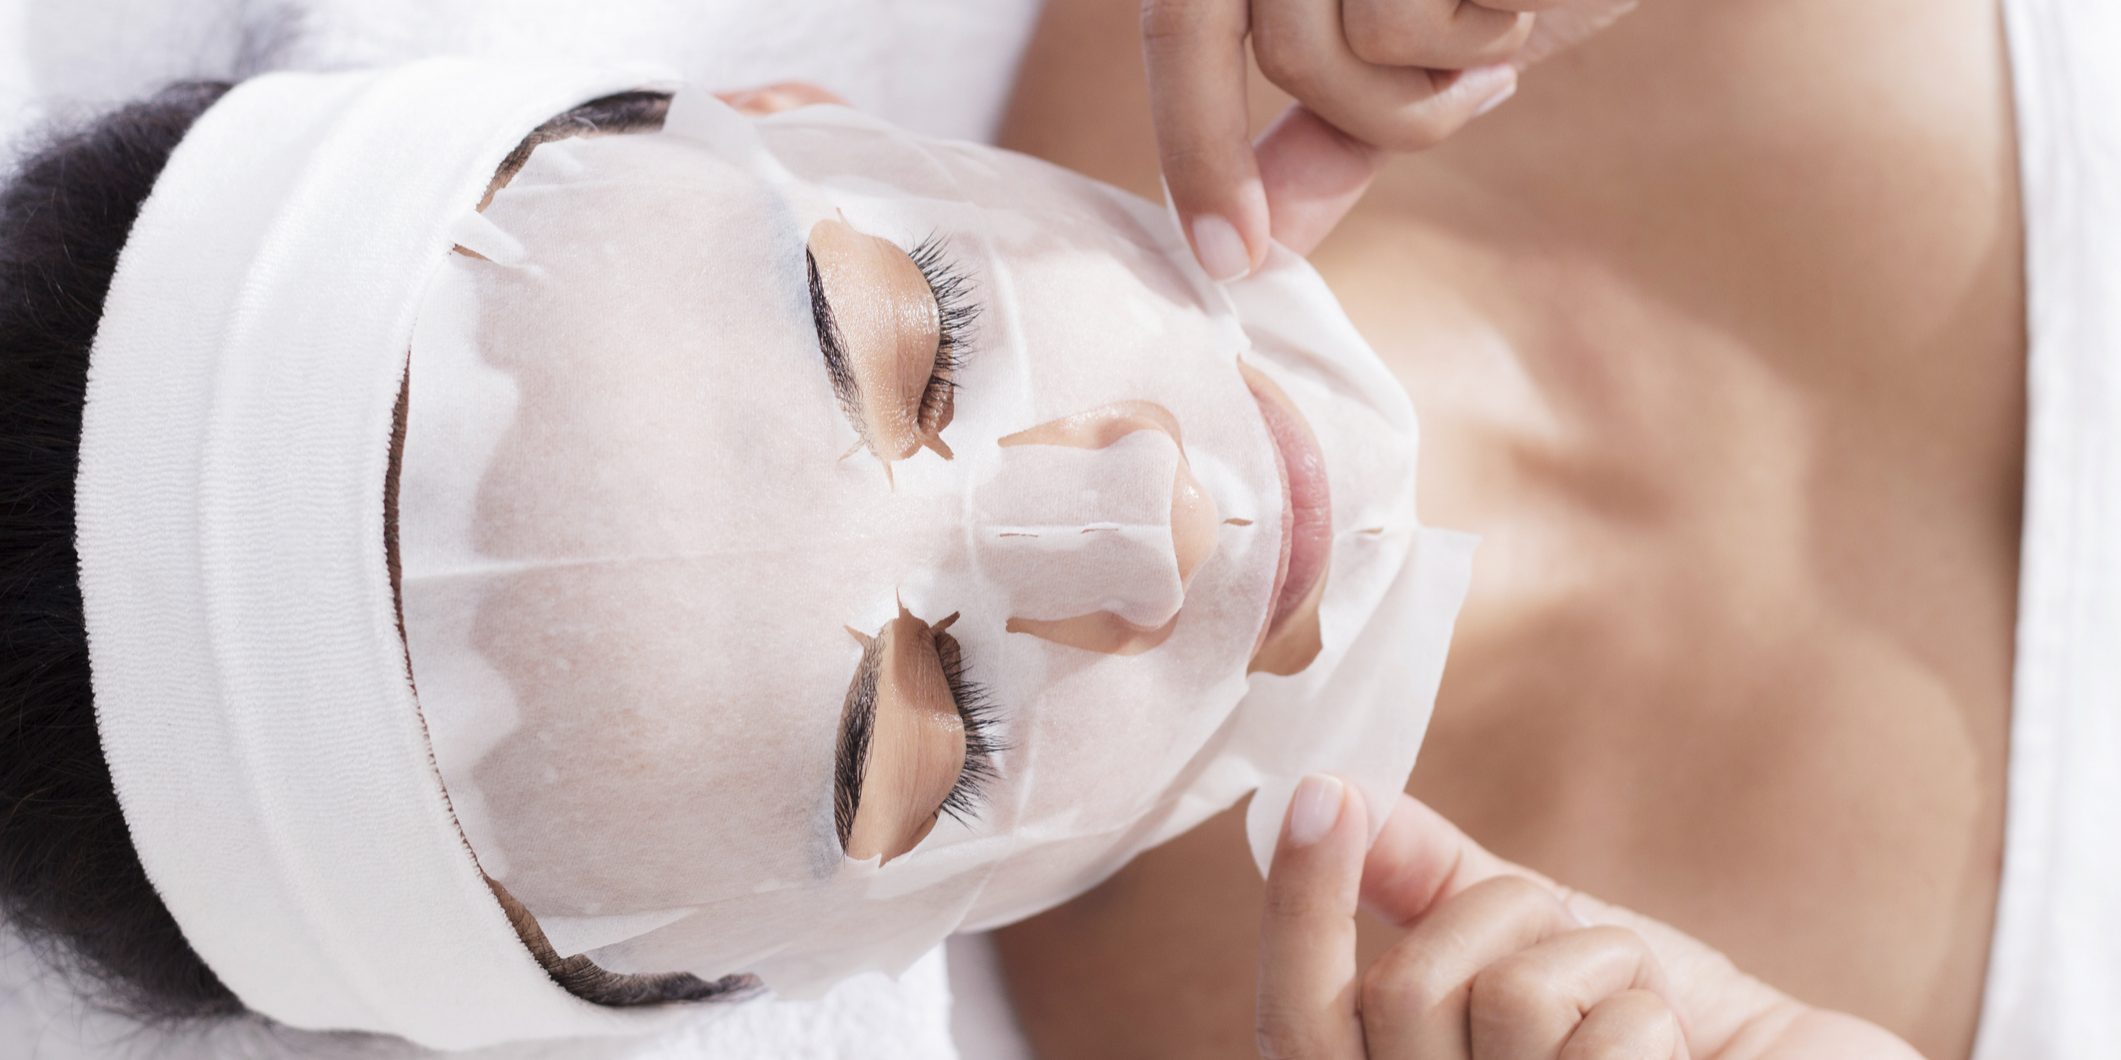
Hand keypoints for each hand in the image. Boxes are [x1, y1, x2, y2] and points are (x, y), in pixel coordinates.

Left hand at [1141, 0, 1634, 274]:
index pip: (1180, 22)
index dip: (1195, 149)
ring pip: (1350, 49)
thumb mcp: (1408, 49)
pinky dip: (1496, 30)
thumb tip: (1253, 253)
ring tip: (1501, 11)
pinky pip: (1425, 22)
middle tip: (1476, 92)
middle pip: (1284, 51)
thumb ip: (1327, 132)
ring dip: (1447, 70)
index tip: (1231, 262)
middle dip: (1373, 109)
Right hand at [1257, 777, 1921, 1057]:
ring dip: (1597, 964)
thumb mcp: (1547, 950)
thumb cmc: (1684, 1041)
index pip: (1296, 1023)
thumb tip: (1336, 794)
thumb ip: (1435, 886)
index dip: (1298, 906)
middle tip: (1570, 933)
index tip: (1323, 792)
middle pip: (1403, 991)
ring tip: (1645, 1014)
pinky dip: (1654, 1013)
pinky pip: (1597, 1042)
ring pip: (1505, 999)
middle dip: (1502, 916)